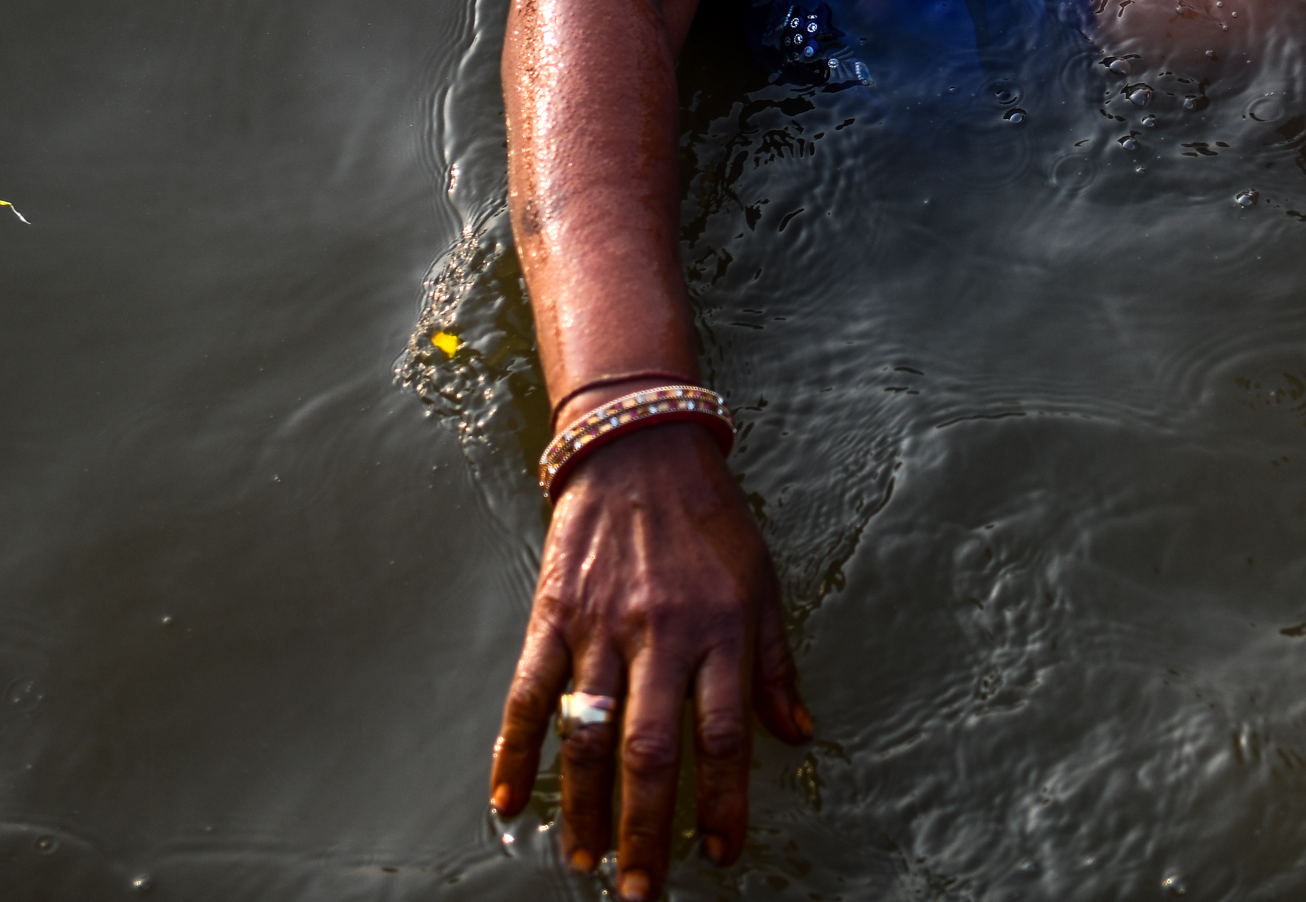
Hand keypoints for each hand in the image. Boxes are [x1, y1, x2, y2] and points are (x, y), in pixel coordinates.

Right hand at [491, 421, 813, 896]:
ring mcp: (600, 625)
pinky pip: (527, 693)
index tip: (720, 853)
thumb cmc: (709, 520)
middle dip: (646, 830)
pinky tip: (507, 801)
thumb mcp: (760, 582)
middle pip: (651, 750)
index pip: (723, 735)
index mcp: (719, 629)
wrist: (638, 446)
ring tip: (586, 861)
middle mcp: (660, 632)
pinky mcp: (552, 614)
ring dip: (584, 808)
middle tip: (643, 891)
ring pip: (588, 734)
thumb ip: (774, 664)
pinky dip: (513, 751)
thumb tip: (797, 734)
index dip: (722, 802)